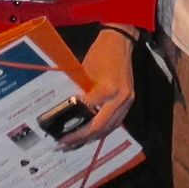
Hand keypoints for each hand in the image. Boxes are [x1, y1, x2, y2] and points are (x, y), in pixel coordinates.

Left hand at [59, 28, 138, 146]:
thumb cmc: (99, 53)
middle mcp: (119, 98)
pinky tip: (90, 136)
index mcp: (107, 89)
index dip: (74, 126)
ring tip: (74, 145)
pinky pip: (115, 123)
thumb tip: (63, 112)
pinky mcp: (129, 102)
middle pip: (99, 127)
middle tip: (62, 145)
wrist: (120, 41)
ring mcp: (126, 101)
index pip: (87, 113)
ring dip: (91, 139)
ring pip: (108, 128)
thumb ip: (78, 92)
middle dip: (80, 138)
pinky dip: (102, 131)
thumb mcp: (84, 72)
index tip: (60, 135)